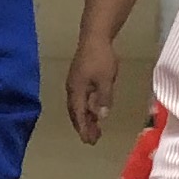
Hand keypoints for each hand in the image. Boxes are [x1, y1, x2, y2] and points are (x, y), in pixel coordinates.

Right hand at [65, 30, 121, 148]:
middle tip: (92, 139)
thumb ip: (103, 99)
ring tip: (95, 129)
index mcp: (77, 90)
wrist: (95, 37)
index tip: (88, 142)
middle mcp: (72, 89)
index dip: (83, 129)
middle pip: (76, 112)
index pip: (78, 114)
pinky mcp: (80, 78)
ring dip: (85, 118)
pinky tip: (94, 111)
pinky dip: (86, 108)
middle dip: (83, 126)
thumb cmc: (101, 58)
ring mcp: (75, 83)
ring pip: (78, 106)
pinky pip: (81, 98)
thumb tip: (101, 116)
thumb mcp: (105, 80)